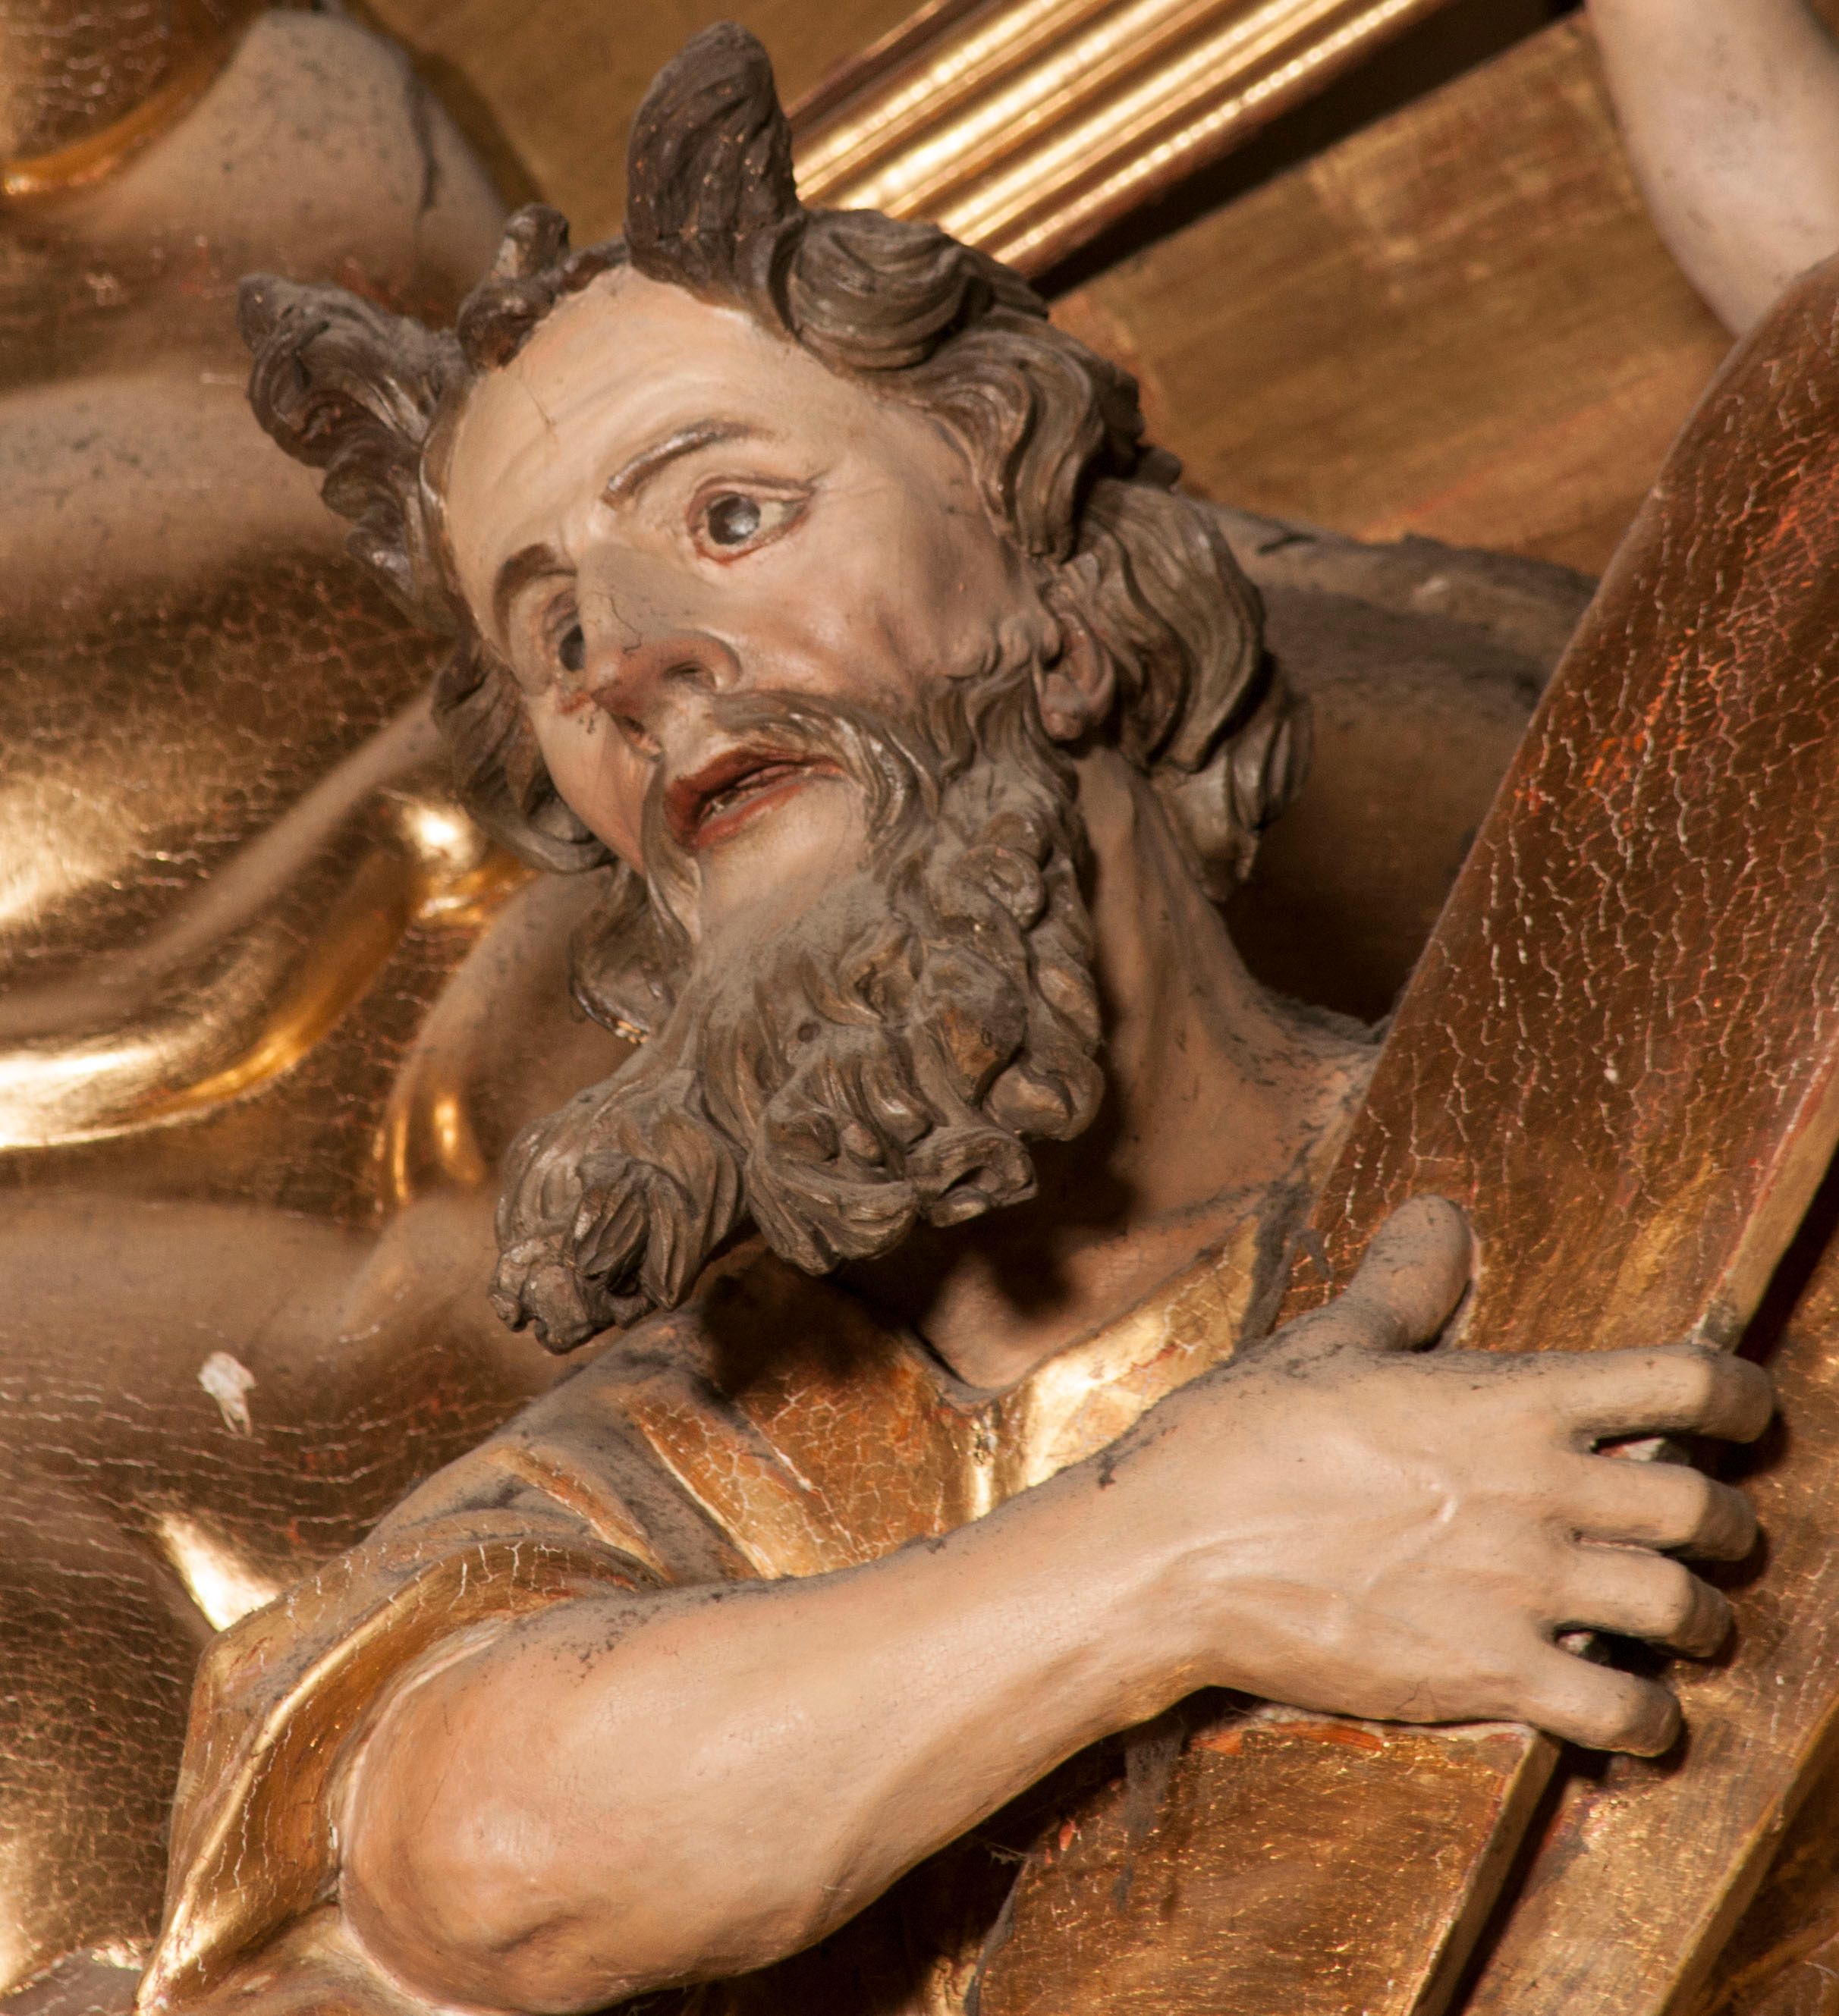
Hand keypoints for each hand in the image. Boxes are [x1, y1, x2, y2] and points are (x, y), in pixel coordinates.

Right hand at [1098, 1198, 1771, 1753]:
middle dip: (1724, 1523)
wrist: (1173, 1554)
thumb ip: (1406, 1282)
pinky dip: (1647, 1721)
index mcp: (1509, 1400)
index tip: (1741, 1411)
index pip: (1688, 1382)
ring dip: (1698, 1622)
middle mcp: (1540, 1493)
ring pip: (1684, 1615)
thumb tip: (1440, 1215)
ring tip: (1679, 1623)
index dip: (1740, 1396)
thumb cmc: (1242, 1438)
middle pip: (1708, 1510)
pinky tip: (1630, 1710)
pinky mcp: (1488, 1675)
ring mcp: (1520, 1589)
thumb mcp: (1328, 1341)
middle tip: (1702, 1531)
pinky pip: (1623, 1716)